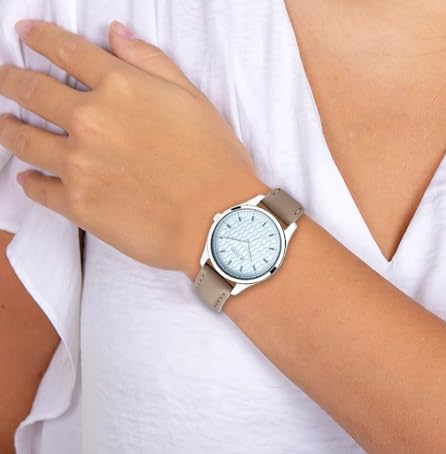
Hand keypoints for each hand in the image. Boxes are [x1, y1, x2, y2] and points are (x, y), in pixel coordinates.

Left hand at [0, 20, 266, 270]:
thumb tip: (116, 35)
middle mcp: (90, 120)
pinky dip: (29, 180)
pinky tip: (28, 177)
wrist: (217, 221)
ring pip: (23, 137)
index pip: (66, 50)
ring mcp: (79, 164)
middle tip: (2, 79)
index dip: (40, 37)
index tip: (24, 34)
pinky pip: (38, 188)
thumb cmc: (215, 162)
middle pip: (32, 91)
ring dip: (8, 126)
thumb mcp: (193, 100)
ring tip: (5, 123)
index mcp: (120, 87)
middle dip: (11, 80)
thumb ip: (151, 63)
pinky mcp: (78, 204)